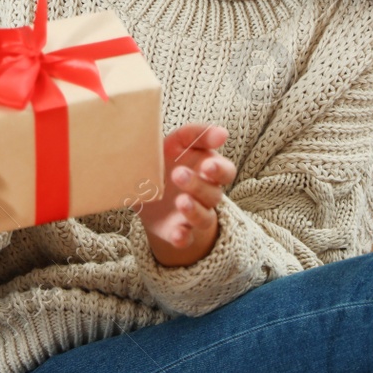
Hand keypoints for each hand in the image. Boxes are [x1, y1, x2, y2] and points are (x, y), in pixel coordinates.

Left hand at [137, 123, 235, 266]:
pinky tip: (178, 234)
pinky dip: (183, 238)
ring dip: (194, 211)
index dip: (219, 170)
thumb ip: (196, 134)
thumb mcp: (177, 143)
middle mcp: (205, 195)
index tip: (206, 164)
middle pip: (213, 194)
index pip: (225, 172)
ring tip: (181, 201)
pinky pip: (185, 239)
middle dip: (198, 185)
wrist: (146, 191)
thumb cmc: (167, 160)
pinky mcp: (178, 232)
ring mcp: (192, 215)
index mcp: (208, 171)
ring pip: (203, 217)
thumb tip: (222, 133)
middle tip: (178, 174)